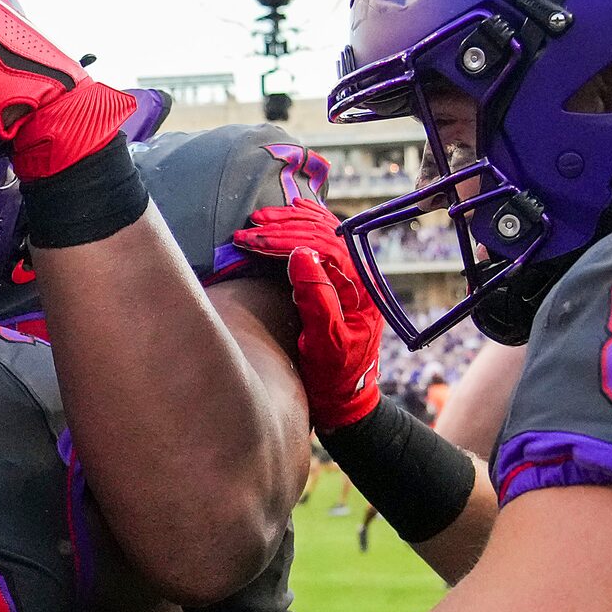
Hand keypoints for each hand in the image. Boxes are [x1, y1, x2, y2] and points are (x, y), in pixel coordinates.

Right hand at [231, 192, 381, 429]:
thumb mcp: (325, 345)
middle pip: (323, 235)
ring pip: (324, 234)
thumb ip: (316, 300)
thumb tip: (300, 256)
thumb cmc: (335, 378)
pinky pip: (325, 243)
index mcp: (362, 288)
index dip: (286, 239)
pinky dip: (306, 226)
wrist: (346, 399)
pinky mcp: (341, 282)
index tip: (253, 239)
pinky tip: (293, 212)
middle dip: (283, 228)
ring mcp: (352, 277)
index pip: (324, 247)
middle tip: (249, 229)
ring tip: (261, 219)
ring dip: (292, 223)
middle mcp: (361, 277)